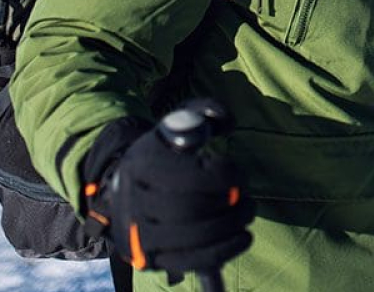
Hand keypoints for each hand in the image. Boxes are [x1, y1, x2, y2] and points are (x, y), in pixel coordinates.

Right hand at [81, 108, 253, 277]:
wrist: (125, 190)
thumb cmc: (163, 155)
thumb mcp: (177, 123)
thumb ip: (205, 111)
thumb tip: (229, 121)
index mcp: (141, 164)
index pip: (188, 175)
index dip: (224, 176)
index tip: (238, 174)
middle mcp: (135, 200)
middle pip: (190, 209)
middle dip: (230, 203)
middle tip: (248, 198)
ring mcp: (140, 233)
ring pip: (192, 237)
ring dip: (231, 226)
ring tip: (246, 212)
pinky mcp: (151, 258)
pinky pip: (191, 261)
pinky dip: (223, 251)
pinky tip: (242, 237)